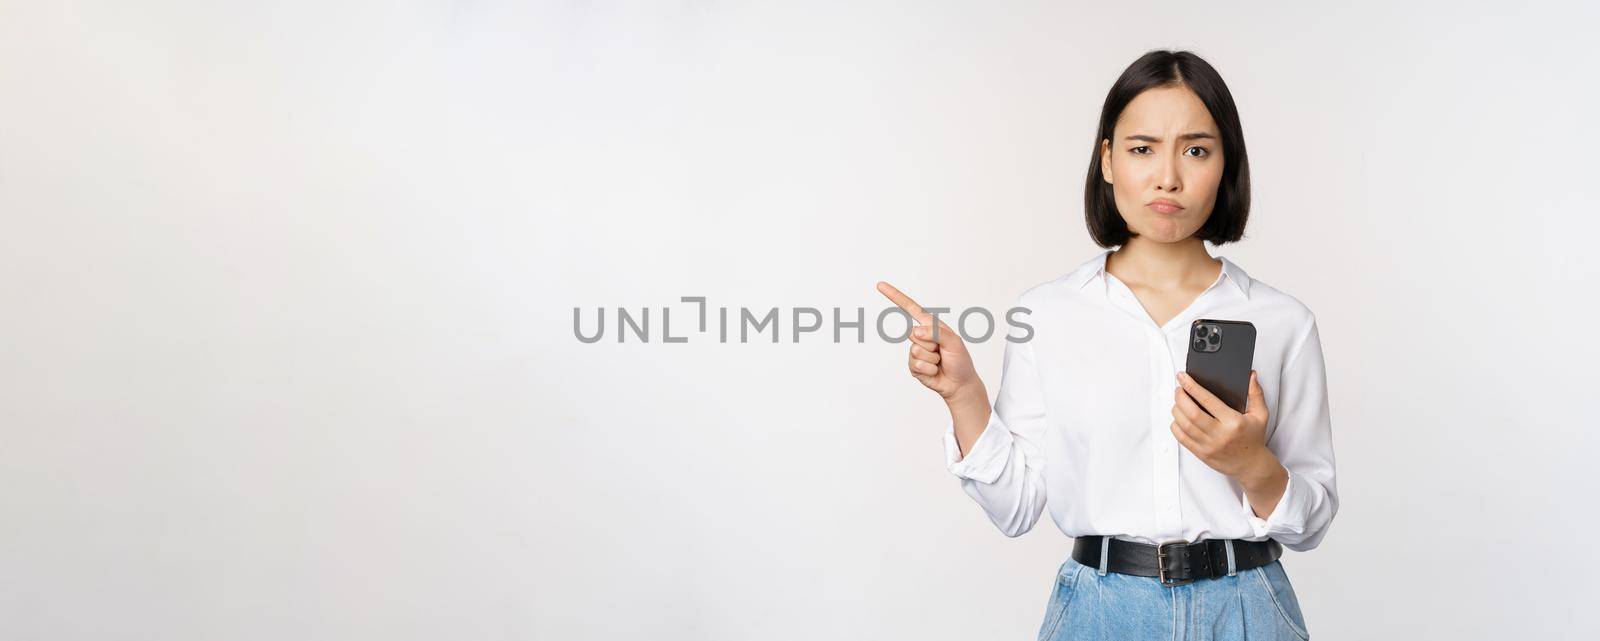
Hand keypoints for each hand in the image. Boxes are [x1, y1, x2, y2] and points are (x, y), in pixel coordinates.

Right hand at [875, 281, 984, 403]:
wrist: (959, 384)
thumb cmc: (960, 360)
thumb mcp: (954, 342)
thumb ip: (936, 333)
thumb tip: (914, 332)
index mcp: (931, 325)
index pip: (910, 308)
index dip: (895, 296)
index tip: (880, 286)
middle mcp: (921, 336)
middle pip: (913, 334)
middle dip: (931, 344)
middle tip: (942, 352)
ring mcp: (916, 351)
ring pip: (915, 351)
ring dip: (932, 359)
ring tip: (940, 362)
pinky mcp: (913, 366)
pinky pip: (916, 365)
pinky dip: (929, 369)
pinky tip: (935, 371)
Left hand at [1170, 370, 1274, 479]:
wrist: (1251, 465)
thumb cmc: (1254, 438)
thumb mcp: (1260, 415)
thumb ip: (1256, 393)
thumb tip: (1251, 375)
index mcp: (1233, 422)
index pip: (1207, 400)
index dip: (1192, 386)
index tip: (1183, 377)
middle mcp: (1219, 434)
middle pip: (1191, 413)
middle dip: (1180, 397)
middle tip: (1179, 389)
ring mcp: (1209, 446)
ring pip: (1184, 425)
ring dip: (1176, 410)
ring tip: (1178, 401)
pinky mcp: (1201, 454)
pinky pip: (1182, 438)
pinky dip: (1175, 426)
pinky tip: (1177, 418)